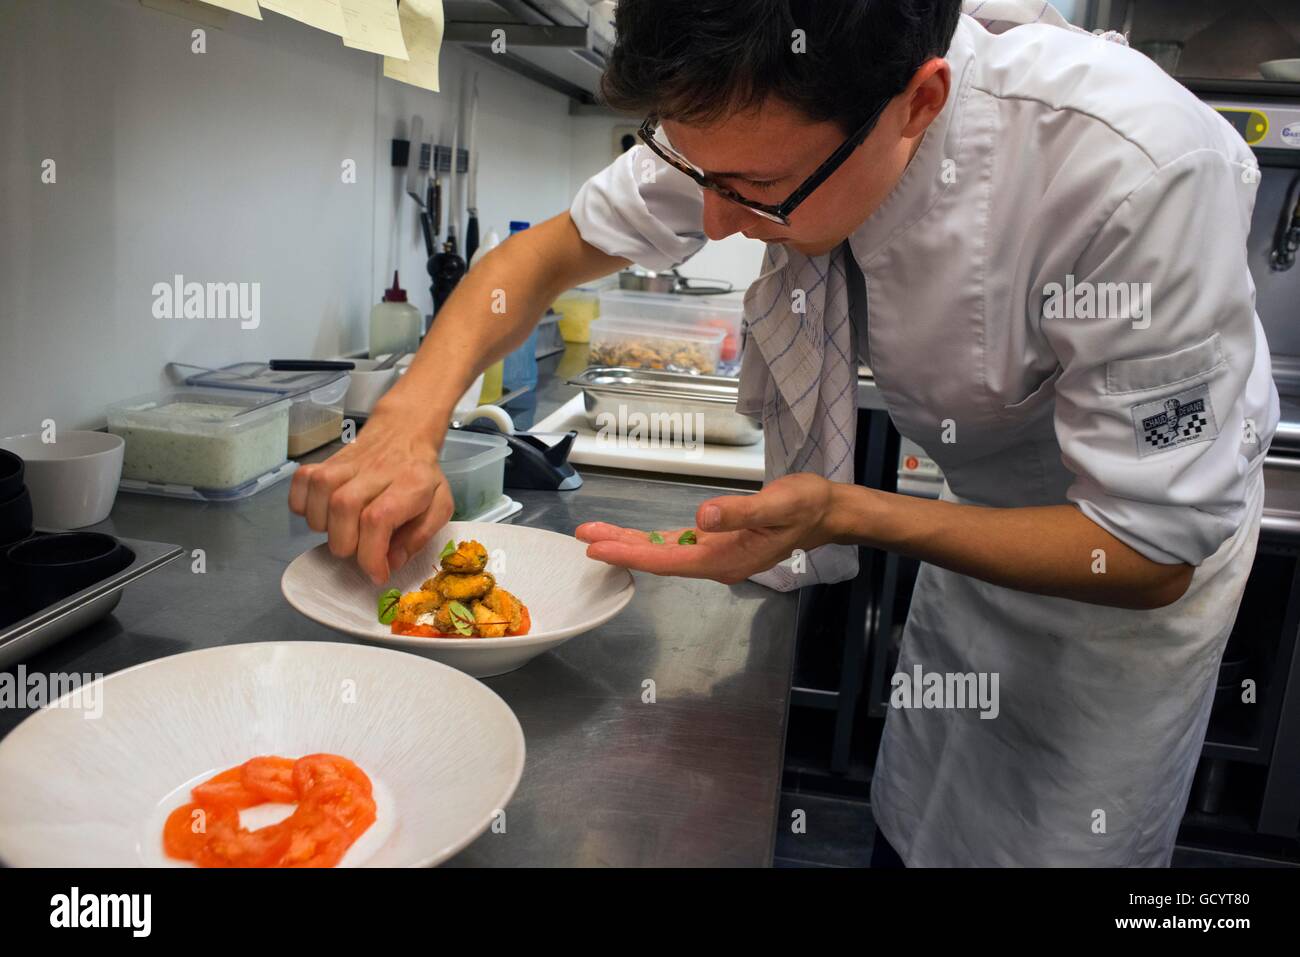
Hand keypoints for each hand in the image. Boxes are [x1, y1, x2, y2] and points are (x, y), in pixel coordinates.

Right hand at [288, 400, 453, 584]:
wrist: (404, 433)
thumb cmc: (421, 476)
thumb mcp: (439, 507)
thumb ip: (419, 537)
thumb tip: (391, 562)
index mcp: (410, 483)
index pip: (377, 519)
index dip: (371, 555)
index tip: (377, 573)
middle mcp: (376, 470)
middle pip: (343, 507)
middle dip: (347, 544)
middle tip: (359, 550)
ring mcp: (347, 463)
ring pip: (320, 494)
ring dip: (325, 526)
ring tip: (342, 531)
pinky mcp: (326, 460)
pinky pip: (302, 481)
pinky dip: (303, 505)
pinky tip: (322, 514)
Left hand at [575, 474, 839, 583]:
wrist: (825, 512)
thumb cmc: (805, 505)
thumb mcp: (778, 503)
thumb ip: (740, 511)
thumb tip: (702, 517)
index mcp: (727, 559)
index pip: (668, 560)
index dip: (631, 553)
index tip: (599, 547)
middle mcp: (716, 563)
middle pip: (658, 559)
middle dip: (620, 548)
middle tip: (584, 537)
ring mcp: (715, 555)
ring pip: (663, 553)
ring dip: (629, 543)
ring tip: (594, 534)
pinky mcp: (715, 542)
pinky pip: (675, 545)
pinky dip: (649, 540)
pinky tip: (629, 536)